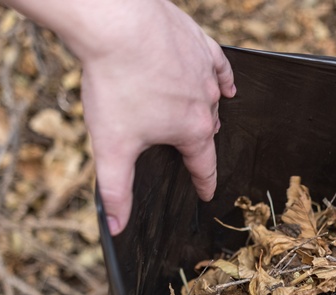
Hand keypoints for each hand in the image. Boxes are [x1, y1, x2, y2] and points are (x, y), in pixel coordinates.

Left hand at [4, 0, 234, 234]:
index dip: (204, 184)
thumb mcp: (111, 146)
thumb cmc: (115, 83)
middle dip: (197, 142)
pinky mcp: (200, 44)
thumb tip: (117, 229)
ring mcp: (206, 72)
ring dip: (204, 109)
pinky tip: (224, 85)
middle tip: (184, 148)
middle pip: (207, 131)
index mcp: (192, 131)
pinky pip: (219, 65)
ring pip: (213, 99)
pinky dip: (221, 77)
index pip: (204, 166)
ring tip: (193, 114)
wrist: (117, 23)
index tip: (205, 194)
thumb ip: (117, 191)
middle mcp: (208, 103)